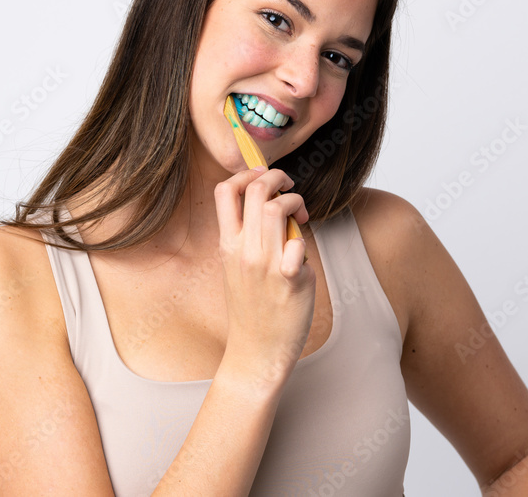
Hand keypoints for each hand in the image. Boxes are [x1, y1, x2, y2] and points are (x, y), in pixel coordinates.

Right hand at [213, 167, 314, 388]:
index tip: (263, 177)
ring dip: (294, 202)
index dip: (246, 174)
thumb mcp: (235, 267)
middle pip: (256, 190)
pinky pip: (298, 244)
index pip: (225, 191)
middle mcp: (244, 250)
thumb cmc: (251, 308)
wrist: (256, 352)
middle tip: (289, 189)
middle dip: (278, 178)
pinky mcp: (290, 280)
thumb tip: (271, 206)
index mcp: (227, 244)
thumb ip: (247, 237)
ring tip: (300, 216)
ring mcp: (266, 264)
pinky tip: (301, 255)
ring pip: (278, 208)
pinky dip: (302, 241)